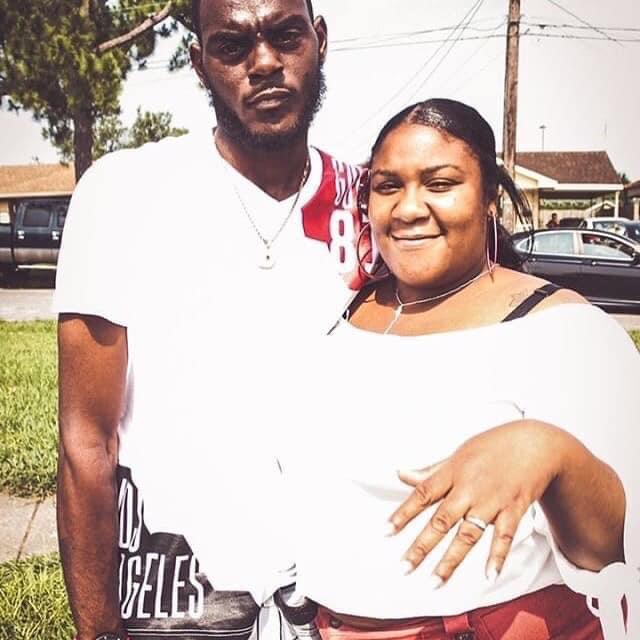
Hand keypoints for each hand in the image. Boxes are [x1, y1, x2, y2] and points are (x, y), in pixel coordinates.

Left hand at [388, 420, 566, 584]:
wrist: (535, 444)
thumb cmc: (492, 447)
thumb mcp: (458, 454)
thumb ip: (431, 470)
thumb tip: (401, 474)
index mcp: (453, 471)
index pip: (423, 494)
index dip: (404, 513)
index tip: (386, 532)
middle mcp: (469, 488)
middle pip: (441, 520)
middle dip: (421, 545)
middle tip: (404, 567)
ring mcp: (492, 500)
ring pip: (469, 534)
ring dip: (451, 560)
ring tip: (435, 581)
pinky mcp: (514, 509)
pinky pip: (504, 536)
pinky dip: (497, 555)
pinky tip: (488, 575)